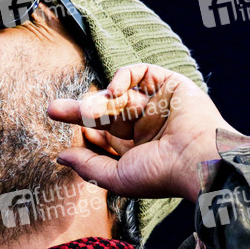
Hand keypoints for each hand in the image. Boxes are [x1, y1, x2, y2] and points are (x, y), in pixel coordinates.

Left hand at [47, 63, 243, 201]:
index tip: (68, 131)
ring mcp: (159, 105)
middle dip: (81, 111)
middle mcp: (149, 126)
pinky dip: (123, 77)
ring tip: (87, 111)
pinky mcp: (170, 85)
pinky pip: (141, 72)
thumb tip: (60, 157)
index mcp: (140, 150)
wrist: (196, 159)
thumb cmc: (160, 175)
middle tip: (53, 109)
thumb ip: (88, 165)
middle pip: (108, 112)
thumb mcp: (115, 176)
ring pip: (121, 94)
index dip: (86, 130)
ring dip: (100, 100)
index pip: (106, 135)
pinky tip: (113, 92)